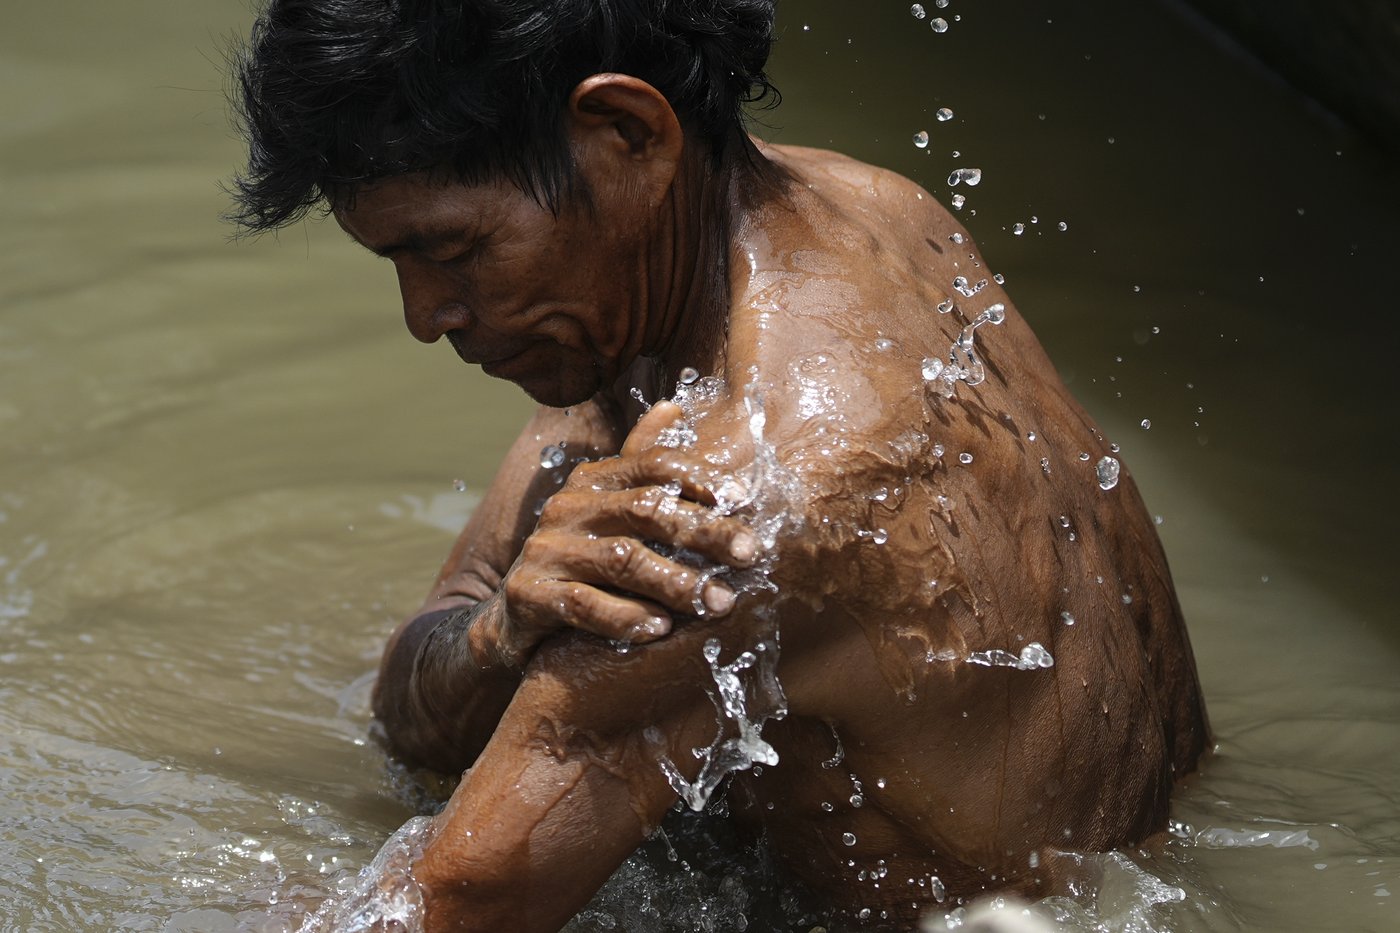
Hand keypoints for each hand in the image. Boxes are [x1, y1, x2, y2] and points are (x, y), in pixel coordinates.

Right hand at [493, 401, 758, 666]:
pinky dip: (626, 617)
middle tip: (751, 554)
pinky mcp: (528, 595)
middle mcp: (567, 507)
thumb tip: (675, 405)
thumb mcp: (607, 509)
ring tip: (720, 602)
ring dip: (677, 581)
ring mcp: (545, 550)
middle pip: (646, 510)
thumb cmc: (581, 559)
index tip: (745, 501)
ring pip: (621, 559)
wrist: (513, 616)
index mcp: (593, 481)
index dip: (701, 478)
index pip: (653, 464)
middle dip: (704, 531)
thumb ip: (640, 464)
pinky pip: (584, 605)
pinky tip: (661, 630)